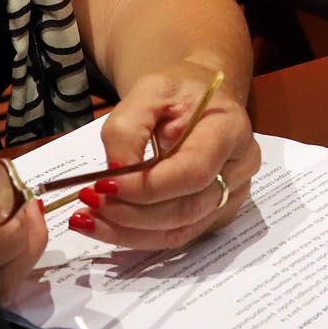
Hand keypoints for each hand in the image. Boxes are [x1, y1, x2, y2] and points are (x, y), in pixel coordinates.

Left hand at [71, 61, 258, 251]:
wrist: (202, 98)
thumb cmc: (179, 91)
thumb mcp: (148, 92)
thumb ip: (128, 130)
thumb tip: (115, 174)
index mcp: (230, 130)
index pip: (193, 172)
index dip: (146, 187)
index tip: (102, 187)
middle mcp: (240, 169)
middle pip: (187, 209)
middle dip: (132, 213)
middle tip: (89, 203)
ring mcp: (232, 196)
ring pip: (180, 231)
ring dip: (128, 232)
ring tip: (88, 219)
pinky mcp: (216, 215)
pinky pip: (177, 236)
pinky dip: (136, 236)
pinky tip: (105, 226)